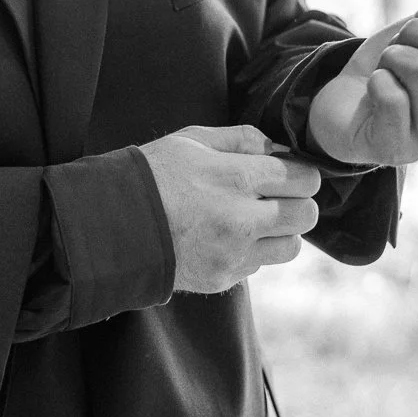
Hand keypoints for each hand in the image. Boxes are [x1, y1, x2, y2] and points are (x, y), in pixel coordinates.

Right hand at [138, 124, 321, 293]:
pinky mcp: (223, 277)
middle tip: (276, 195)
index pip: (304, 179)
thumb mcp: (191, 139)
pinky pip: (258, 265)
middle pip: (306, 214)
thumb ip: (241, 139)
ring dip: (281, 231)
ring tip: (254, 219)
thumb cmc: (150, 175)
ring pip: (291, 246)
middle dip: (297, 201)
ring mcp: (234, 253)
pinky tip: (225, 236)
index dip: (301, 173)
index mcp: (237, 178)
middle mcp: (243, 219)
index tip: (289, 173)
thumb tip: (277, 148)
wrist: (111, 226)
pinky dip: (251, 251)